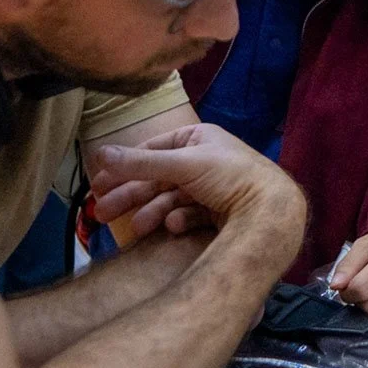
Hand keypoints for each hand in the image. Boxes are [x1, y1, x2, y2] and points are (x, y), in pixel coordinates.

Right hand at [90, 123, 305, 254]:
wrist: (270, 213)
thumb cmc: (230, 178)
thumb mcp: (183, 164)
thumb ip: (141, 162)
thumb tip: (99, 153)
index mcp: (198, 138)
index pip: (152, 149)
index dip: (124, 166)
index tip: (97, 184)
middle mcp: (204, 159)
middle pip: (157, 177)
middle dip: (130, 195)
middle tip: (101, 214)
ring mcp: (211, 186)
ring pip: (170, 199)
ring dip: (149, 212)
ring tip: (133, 229)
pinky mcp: (218, 211)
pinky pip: (189, 214)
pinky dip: (178, 221)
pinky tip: (172, 227)